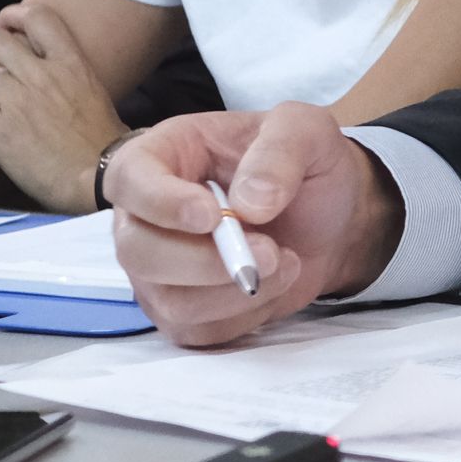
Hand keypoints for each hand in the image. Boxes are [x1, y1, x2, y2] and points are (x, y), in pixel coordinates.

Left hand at [0, 2, 125, 210]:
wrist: (98, 179)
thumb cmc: (103, 145)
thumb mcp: (96, 96)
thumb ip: (73, 78)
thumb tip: (60, 76)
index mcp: (72, 64)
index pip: (39, 19)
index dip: (14, 15)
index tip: (3, 24)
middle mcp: (42, 74)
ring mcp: (18, 99)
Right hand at [106, 103, 400, 346]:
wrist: (330, 215)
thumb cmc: (304, 164)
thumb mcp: (306, 131)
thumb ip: (280, 153)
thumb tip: (250, 204)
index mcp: (164, 156)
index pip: (130, 179)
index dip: (161, 202)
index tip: (211, 216)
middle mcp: (147, 216)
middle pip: (138, 251)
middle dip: (205, 261)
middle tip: (269, 251)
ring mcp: (159, 270)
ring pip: (169, 300)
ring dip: (234, 291)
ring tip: (286, 261)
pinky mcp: (182, 312)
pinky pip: (198, 330)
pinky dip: (245, 315)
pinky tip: (275, 284)